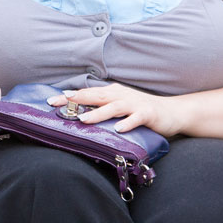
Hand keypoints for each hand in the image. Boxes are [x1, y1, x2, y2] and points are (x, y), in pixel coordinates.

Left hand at [47, 84, 184, 135]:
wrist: (172, 112)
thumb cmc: (140, 112)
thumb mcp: (118, 108)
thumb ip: (101, 109)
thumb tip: (76, 114)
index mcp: (112, 93)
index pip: (87, 93)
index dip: (69, 96)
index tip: (50, 101)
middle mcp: (121, 96)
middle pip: (95, 96)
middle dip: (76, 99)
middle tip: (59, 103)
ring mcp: (135, 104)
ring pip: (113, 107)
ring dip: (98, 113)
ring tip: (83, 119)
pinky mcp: (148, 114)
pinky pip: (136, 119)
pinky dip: (127, 123)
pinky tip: (118, 129)